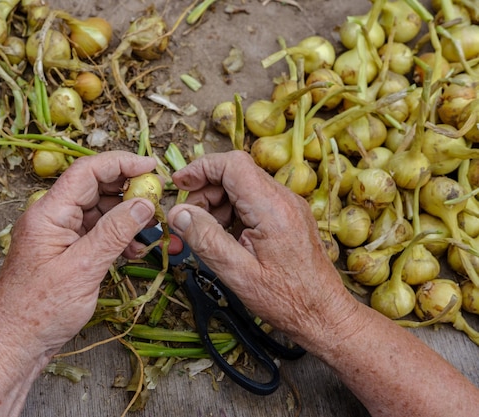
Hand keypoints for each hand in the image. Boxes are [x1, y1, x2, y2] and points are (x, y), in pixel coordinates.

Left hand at [0, 151, 156, 356]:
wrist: (14, 345)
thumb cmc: (38, 311)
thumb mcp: (83, 269)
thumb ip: (114, 233)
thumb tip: (143, 204)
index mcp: (48, 213)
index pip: (87, 172)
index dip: (120, 163)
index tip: (151, 167)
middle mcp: (52, 218)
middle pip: (94, 189)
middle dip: (128, 191)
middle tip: (157, 200)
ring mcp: (58, 235)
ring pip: (98, 212)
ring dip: (125, 219)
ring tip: (149, 233)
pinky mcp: (65, 253)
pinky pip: (95, 234)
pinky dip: (116, 238)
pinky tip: (134, 250)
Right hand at [166, 151, 356, 345]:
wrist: (323, 314)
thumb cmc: (286, 300)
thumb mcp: (238, 274)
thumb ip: (205, 239)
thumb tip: (177, 213)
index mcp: (272, 209)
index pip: (232, 164)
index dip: (201, 168)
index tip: (179, 184)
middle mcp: (284, 199)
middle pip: (236, 173)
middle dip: (205, 190)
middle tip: (188, 220)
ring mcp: (288, 206)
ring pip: (243, 186)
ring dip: (217, 203)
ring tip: (207, 234)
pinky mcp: (288, 216)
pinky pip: (253, 201)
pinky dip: (232, 212)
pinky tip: (226, 238)